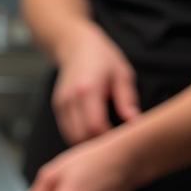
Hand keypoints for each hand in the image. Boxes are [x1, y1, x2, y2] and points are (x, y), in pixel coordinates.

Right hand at [52, 24, 139, 144]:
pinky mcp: (57, 108)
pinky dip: (79, 136)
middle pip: (80, 136)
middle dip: (96, 143)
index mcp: (88, 90)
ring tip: (103, 137)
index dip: (107, 137)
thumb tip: (133, 121)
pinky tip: (92, 131)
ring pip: (71, 137)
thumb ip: (127, 99)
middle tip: (113, 141)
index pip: (94, 126)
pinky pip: (67, 131)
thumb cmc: (103, 58)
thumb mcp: (121, 74)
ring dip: (86, 141)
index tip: (120, 137)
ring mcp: (61, 105)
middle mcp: (70, 100)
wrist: (75, 47)